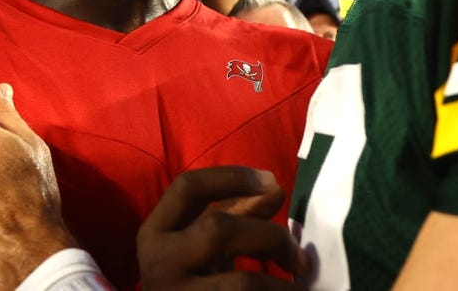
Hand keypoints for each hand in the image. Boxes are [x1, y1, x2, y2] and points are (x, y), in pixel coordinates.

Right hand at [137, 166, 308, 289]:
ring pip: (241, 282)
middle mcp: (159, 263)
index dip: (232, 177)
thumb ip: (235, 214)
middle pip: (218, 230)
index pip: (188, 187)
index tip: (272, 181)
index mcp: (156, 231)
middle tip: (301, 257)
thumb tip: (275, 188)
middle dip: (270, 237)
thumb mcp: (203, 244)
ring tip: (299, 286)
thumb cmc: (189, 279)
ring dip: (280, 283)